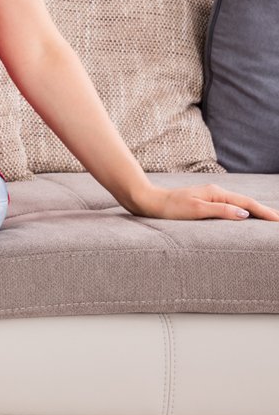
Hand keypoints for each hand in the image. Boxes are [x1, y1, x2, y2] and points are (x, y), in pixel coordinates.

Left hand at [128, 181, 278, 221]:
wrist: (148, 201)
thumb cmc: (169, 207)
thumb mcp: (196, 210)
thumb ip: (221, 211)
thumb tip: (245, 214)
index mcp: (216, 193)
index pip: (247, 204)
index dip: (264, 212)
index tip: (278, 220)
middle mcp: (215, 192)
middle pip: (245, 203)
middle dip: (263, 211)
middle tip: (278, 221)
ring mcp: (209, 196)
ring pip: (237, 204)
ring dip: (253, 211)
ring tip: (267, 219)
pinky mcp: (202, 202)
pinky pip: (228, 207)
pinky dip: (240, 211)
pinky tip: (243, 217)